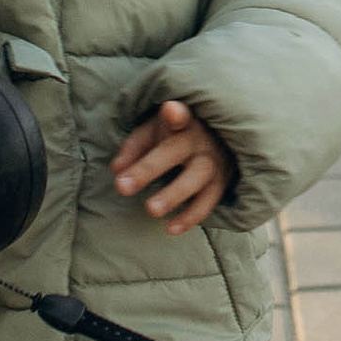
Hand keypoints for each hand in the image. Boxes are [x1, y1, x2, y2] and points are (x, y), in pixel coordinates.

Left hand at [109, 98, 235, 233]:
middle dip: (149, 168)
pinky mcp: (222, 184)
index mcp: (182, 122)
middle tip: (122, 187)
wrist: (224, 142)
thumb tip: (116, 169)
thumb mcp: (155, 131)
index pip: (180, 114)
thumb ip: (134, 147)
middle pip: (175, 151)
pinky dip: (190, 217)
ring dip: (173, 195)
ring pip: (196, 178)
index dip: (176, 114)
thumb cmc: (178, 135)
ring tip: (151, 210)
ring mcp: (213, 162)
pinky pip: (207, 202)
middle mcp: (199, 140)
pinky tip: (170, 229)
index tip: (170, 112)